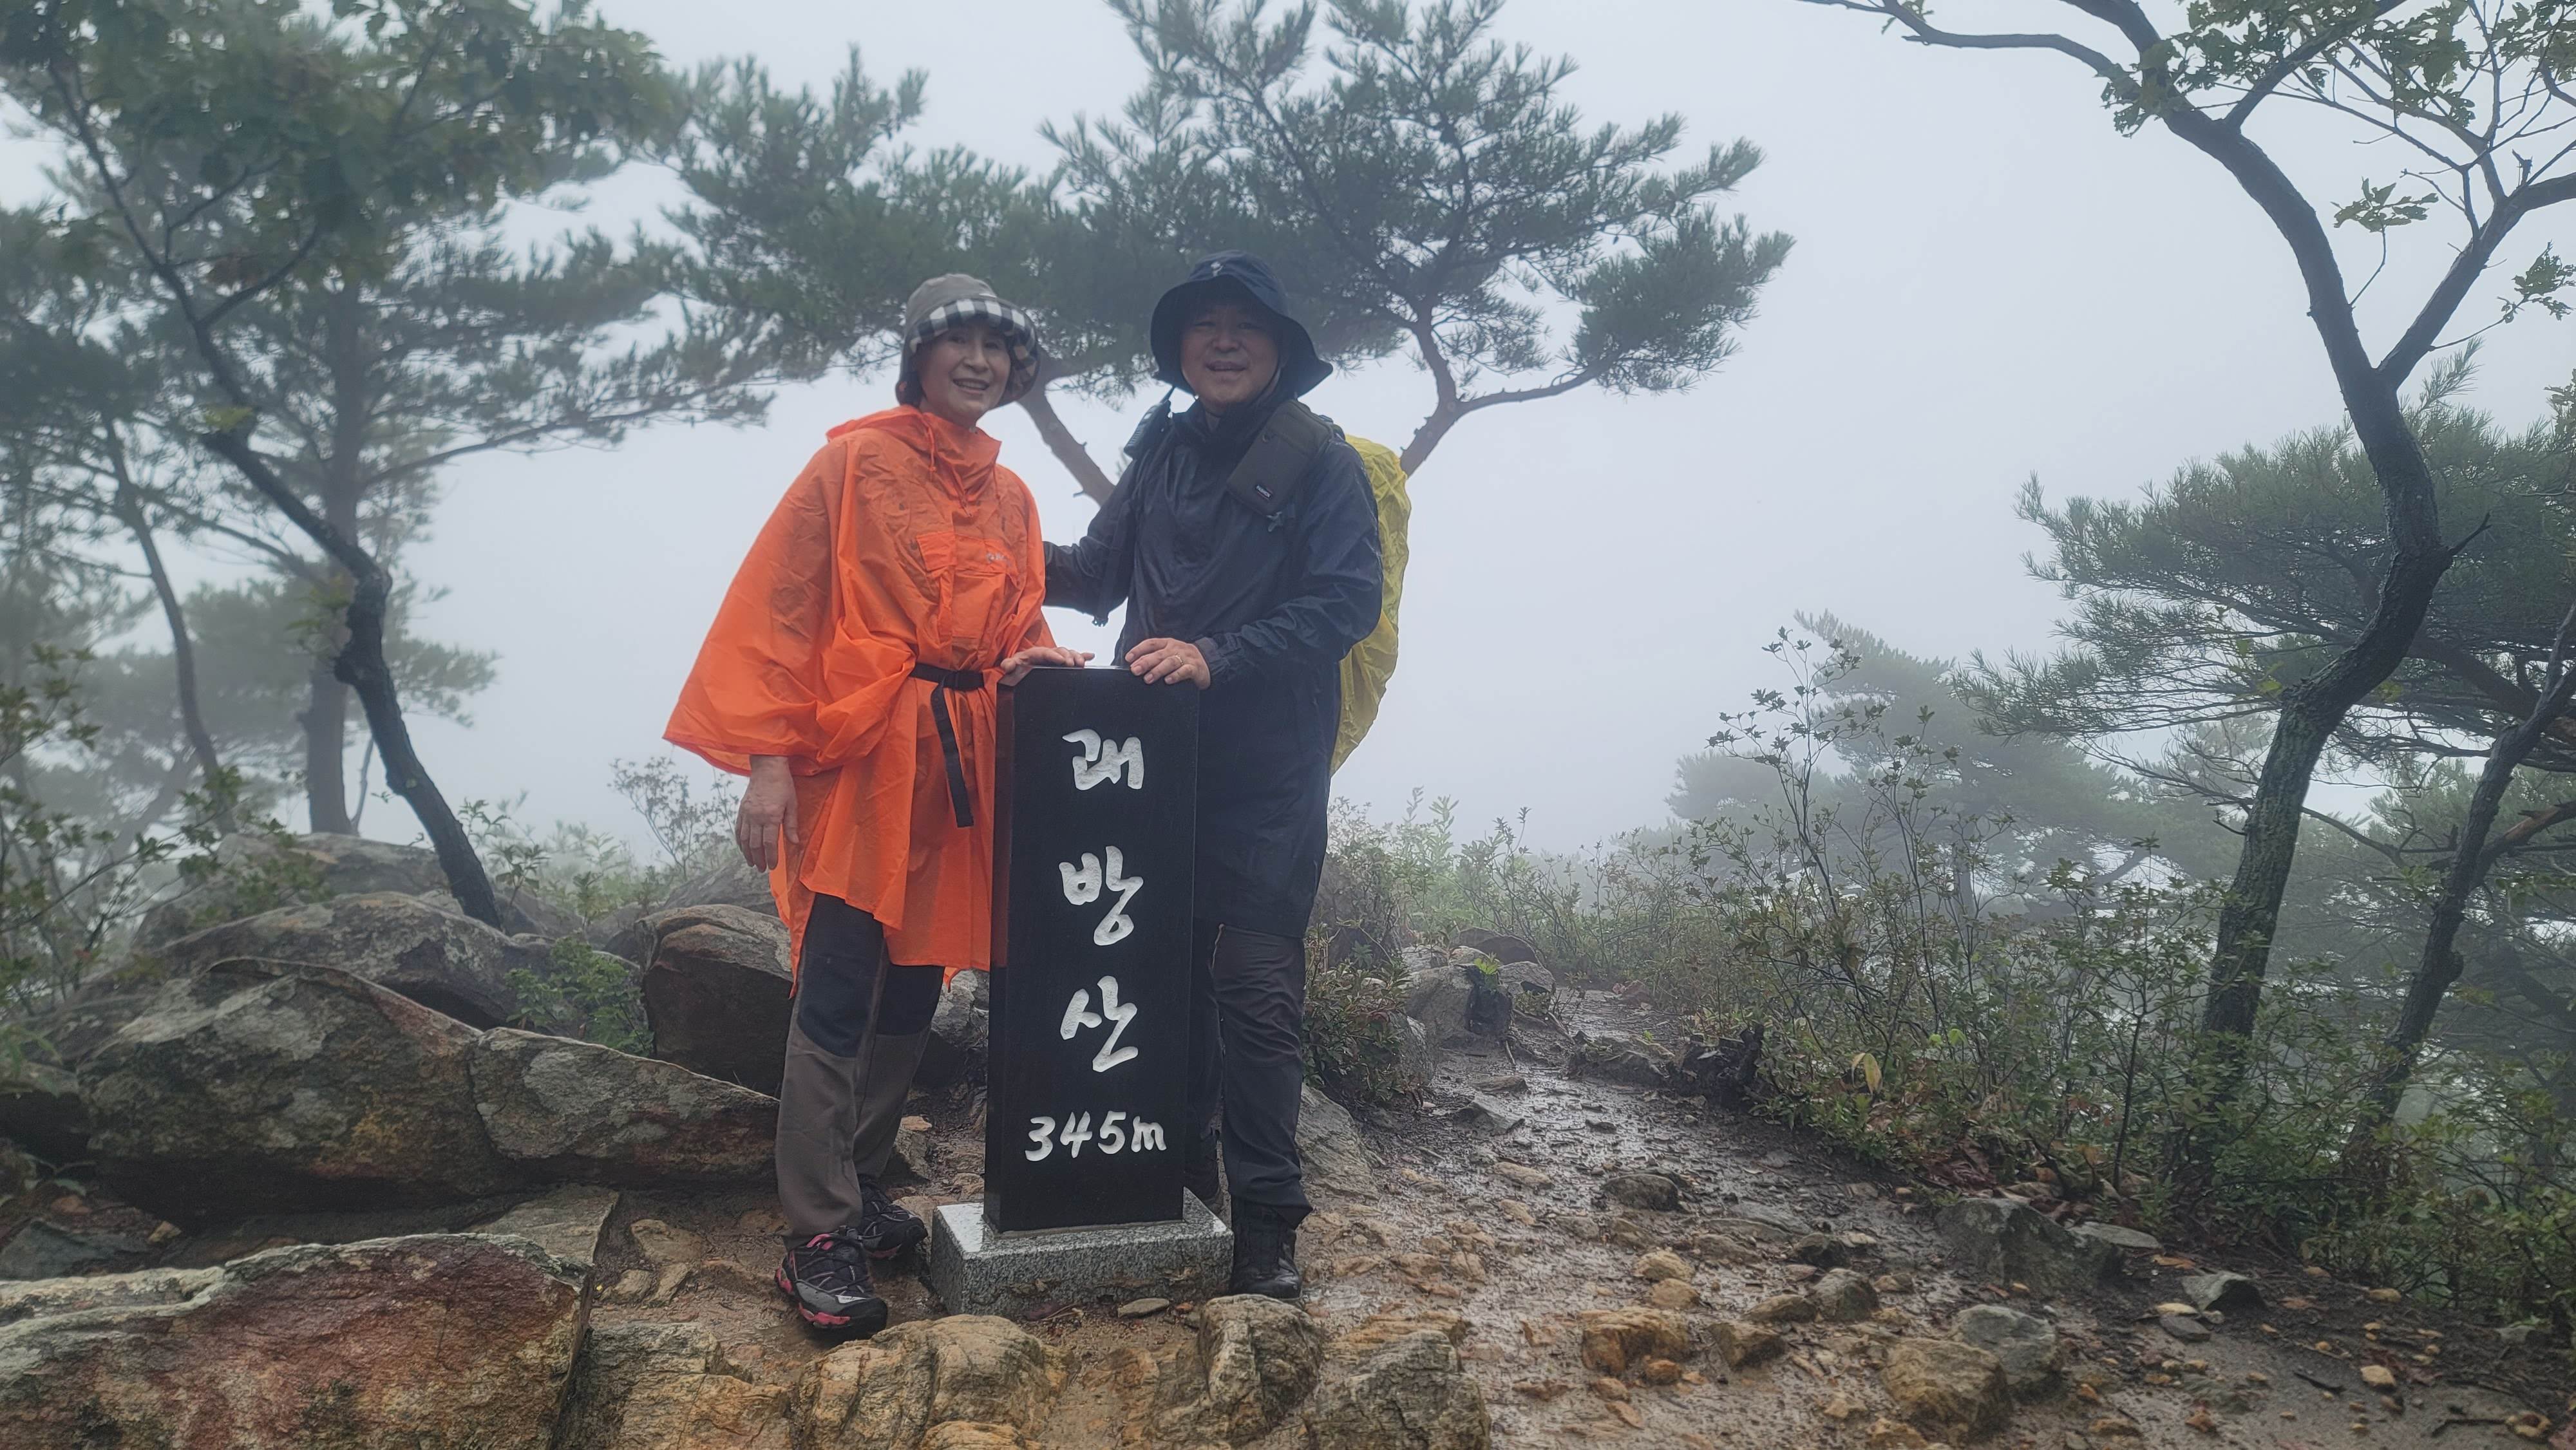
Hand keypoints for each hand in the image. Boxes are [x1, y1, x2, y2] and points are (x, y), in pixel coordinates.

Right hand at [735, 756, 799, 871]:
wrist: (767, 768)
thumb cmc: (783, 784)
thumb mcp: (792, 804)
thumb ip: (791, 825)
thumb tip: (795, 843)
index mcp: (770, 816)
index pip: (769, 843)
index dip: (771, 857)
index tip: (772, 866)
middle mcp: (756, 817)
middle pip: (755, 844)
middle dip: (758, 858)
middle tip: (762, 869)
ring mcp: (746, 813)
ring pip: (744, 839)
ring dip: (747, 853)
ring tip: (752, 863)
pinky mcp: (741, 810)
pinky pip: (738, 829)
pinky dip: (739, 841)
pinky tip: (743, 848)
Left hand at [999, 644, 1092, 684]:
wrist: (1021, 668)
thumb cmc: (1018, 666)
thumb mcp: (1012, 665)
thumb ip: (1009, 664)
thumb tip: (1007, 665)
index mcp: (1035, 653)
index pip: (1046, 652)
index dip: (1054, 655)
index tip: (1061, 661)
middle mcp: (1047, 653)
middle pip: (1060, 651)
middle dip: (1067, 656)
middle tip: (1072, 664)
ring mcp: (1055, 657)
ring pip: (1068, 653)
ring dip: (1076, 657)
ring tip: (1081, 664)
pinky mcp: (1061, 662)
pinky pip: (1073, 656)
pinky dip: (1082, 655)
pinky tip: (1091, 656)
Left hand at [1126, 636, 1210, 688]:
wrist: (1207, 664)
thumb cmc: (1182, 661)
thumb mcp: (1169, 655)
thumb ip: (1154, 658)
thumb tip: (1134, 665)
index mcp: (1168, 643)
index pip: (1151, 644)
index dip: (1138, 650)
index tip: (1128, 658)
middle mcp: (1176, 649)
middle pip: (1159, 654)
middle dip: (1145, 662)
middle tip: (1135, 670)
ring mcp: (1186, 657)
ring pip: (1170, 662)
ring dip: (1158, 670)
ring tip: (1147, 679)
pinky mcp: (1195, 668)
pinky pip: (1185, 671)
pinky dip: (1176, 676)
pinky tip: (1168, 681)